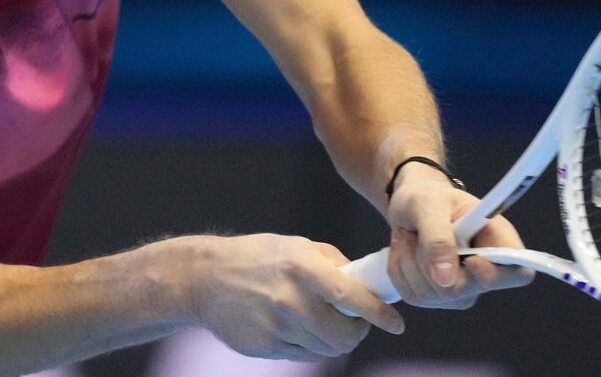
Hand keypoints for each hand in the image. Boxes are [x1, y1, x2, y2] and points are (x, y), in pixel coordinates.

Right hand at [182, 233, 403, 359]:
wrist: (204, 278)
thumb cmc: (255, 257)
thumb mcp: (294, 245)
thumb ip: (332, 263)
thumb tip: (363, 284)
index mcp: (301, 266)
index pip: (352, 298)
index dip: (379, 314)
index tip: (396, 324)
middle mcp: (290, 299)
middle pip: (343, 337)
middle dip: (356, 333)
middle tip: (354, 323)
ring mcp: (277, 327)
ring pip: (325, 350)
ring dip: (332, 340)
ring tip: (320, 320)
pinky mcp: (265, 347)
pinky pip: (303, 355)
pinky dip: (308, 345)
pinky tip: (296, 327)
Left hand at [384, 168, 533, 308]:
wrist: (408, 205)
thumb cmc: (426, 197)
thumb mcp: (428, 205)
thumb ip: (438, 238)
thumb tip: (446, 280)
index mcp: (498, 240)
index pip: (517, 273)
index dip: (494, 275)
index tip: (470, 260)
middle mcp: (485, 271)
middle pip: (465, 291)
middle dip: (430, 261)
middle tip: (419, 232)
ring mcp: (463, 289)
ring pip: (433, 295)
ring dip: (410, 262)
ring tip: (411, 236)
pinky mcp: (438, 297)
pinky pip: (414, 296)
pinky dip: (401, 271)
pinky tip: (406, 251)